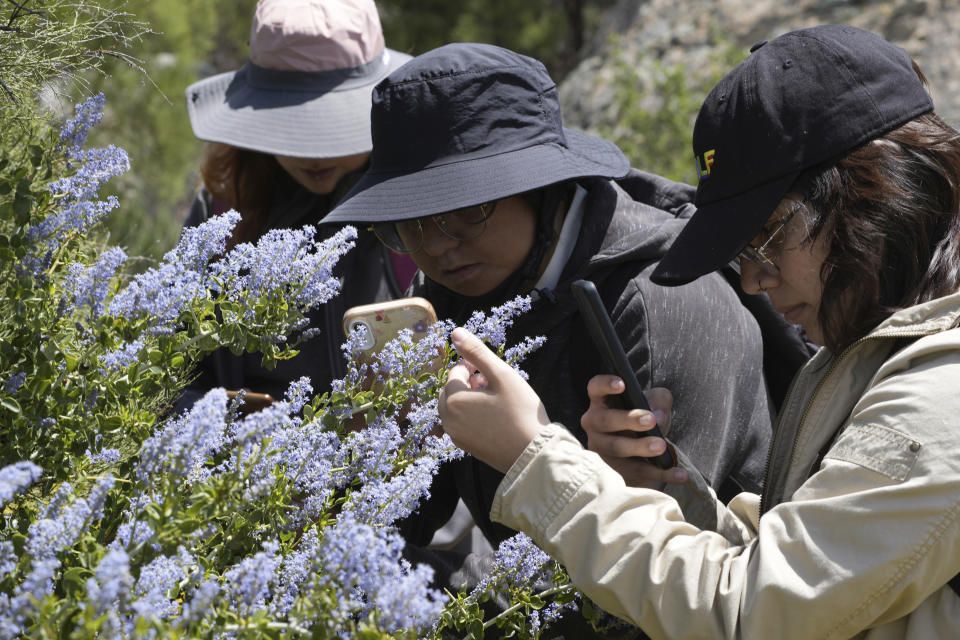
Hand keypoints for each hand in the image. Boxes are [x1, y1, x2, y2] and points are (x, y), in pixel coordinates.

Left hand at [438, 328, 550, 472]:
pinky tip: (495, 415)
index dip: (472, 366)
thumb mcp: (501, 375)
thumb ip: (477, 352)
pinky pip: (462, 424)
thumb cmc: (520, 411)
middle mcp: (448, 420)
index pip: (455, 373)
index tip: (490, 368)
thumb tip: (455, 332)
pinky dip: (472, 414)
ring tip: (494, 396)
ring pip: (455, 408)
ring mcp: (456, 436)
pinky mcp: (466, 447)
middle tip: (491, 380)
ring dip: (469, 398)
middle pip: (450, 391)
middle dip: (467, 382)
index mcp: (453, 401)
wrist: (533, 453)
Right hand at [581, 375, 686, 488]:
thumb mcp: (654, 404)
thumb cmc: (645, 421)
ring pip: (617, 449)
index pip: (595, 388)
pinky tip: (680, 474)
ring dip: (640, 447)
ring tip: (662, 445)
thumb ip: (659, 401)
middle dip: (627, 419)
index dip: (605, 384)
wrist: (644, 454)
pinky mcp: (615, 472)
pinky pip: (638, 473)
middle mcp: (595, 426)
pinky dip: (661, 474)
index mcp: (601, 403)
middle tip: (650, 420)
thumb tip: (658, 417)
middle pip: (605, 420)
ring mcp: (601, 451)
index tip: (622, 384)